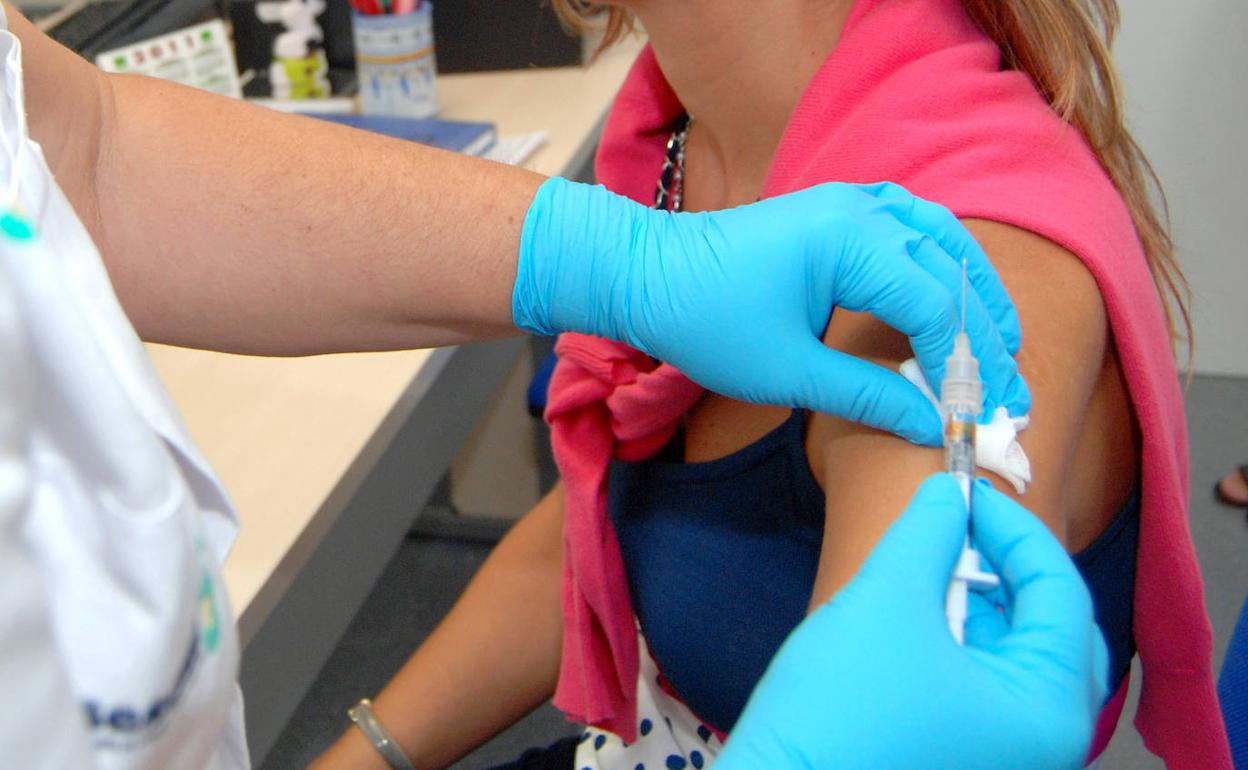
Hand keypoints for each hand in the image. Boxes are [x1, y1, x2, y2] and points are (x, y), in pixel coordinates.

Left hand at [513, 179, 1028, 444]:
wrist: (647, 273)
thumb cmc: (706, 321)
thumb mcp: (789, 373)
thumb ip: (868, 396)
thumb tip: (931, 425)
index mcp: (848, 242)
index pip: (934, 304)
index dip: (964, 364)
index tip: (978, 414)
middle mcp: (861, 208)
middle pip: (951, 271)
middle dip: (984, 335)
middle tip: (1008, 393)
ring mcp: (853, 201)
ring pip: (943, 241)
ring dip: (975, 293)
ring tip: (1001, 347)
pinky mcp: (840, 210)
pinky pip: (914, 227)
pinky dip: (944, 264)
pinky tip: (955, 297)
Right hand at [714, 474, 1107, 769]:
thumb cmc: (838, 710)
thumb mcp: (887, 601)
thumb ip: (929, 533)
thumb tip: (949, 489)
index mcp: (1050, 710)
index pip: (1060, 593)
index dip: (1014, 528)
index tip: (965, 491)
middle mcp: (1047, 744)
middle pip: (1051, 629)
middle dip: (1005, 569)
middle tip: (957, 528)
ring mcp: (1007, 758)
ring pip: (1016, 658)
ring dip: (979, 604)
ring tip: (926, 570)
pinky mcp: (969, 761)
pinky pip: (987, 689)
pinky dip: (961, 643)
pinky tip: (915, 620)